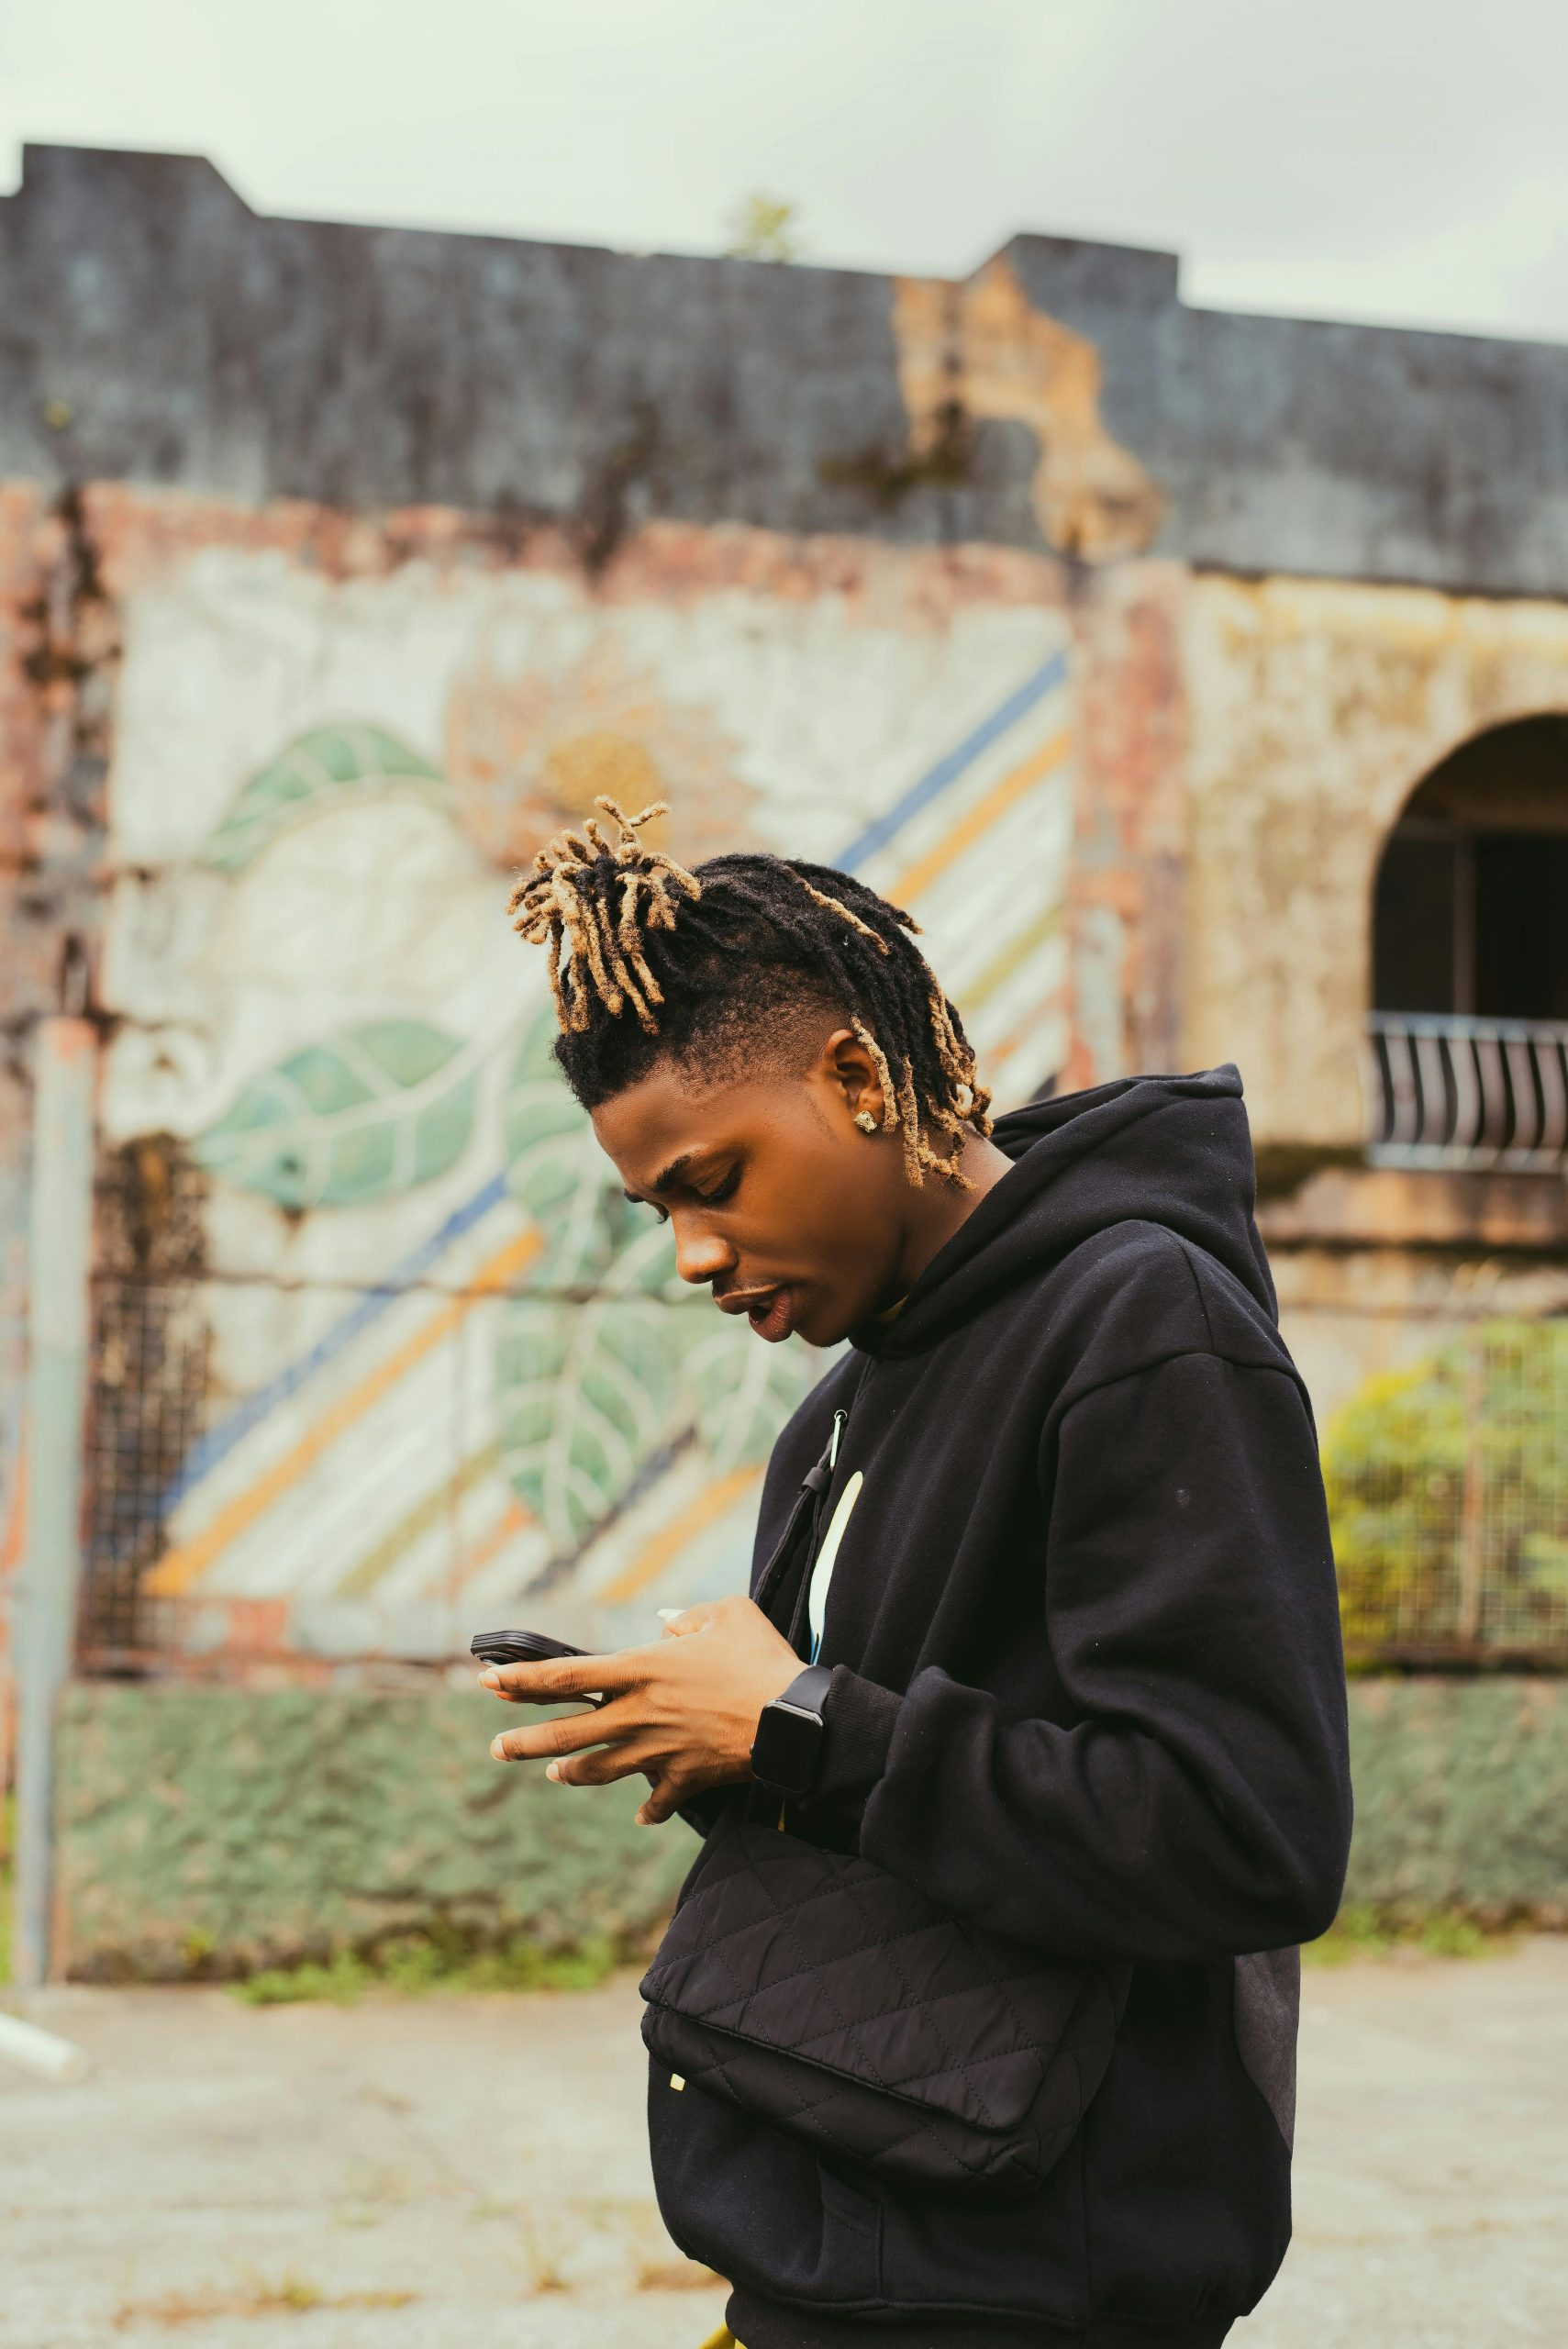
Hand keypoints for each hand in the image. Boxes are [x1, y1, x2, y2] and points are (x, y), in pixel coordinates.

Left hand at [479, 1596, 803, 1824]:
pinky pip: (658, 1801)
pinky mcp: (685, 1778)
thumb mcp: (726, 1614)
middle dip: (525, 1741)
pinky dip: (648, 1810)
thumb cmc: (760, 1658)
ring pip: (599, 1769)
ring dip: (572, 1772)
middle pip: (568, 1731)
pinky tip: (640, 1815)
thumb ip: (689, 1616)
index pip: (568, 1675)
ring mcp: (660, 1751)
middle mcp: (640, 1713)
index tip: (489, 1681)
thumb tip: (667, 1621)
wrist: (794, 1719)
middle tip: (496, 1747)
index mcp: (643, 1668)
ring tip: (555, 1773)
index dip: (523, 1679)